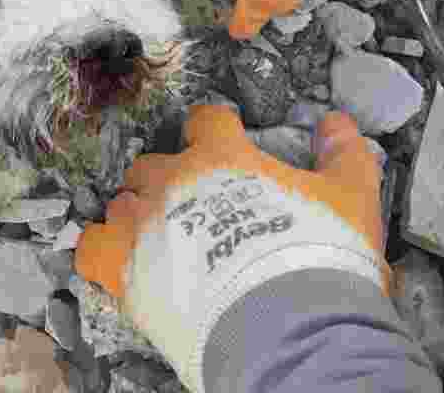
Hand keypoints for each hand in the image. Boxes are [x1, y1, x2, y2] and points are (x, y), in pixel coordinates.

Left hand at [74, 105, 385, 390]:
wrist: (287, 324)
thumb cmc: (319, 256)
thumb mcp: (351, 197)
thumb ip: (344, 154)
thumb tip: (338, 122)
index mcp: (221, 157)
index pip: (205, 120)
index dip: (214, 130)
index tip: (223, 144)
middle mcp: (173, 181)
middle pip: (153, 164)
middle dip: (167, 179)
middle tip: (191, 205)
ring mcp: (143, 222)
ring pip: (120, 202)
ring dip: (136, 214)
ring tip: (158, 239)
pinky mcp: (123, 267)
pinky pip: (91, 248)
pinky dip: (101, 251)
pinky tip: (118, 261)